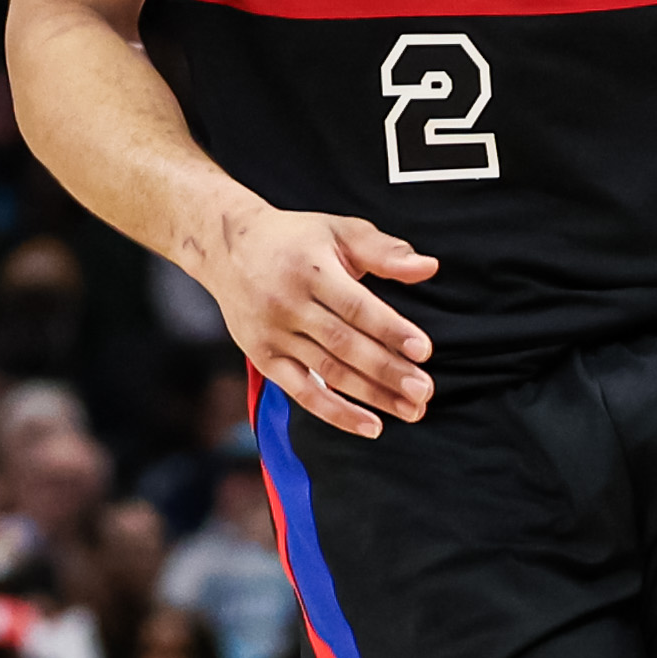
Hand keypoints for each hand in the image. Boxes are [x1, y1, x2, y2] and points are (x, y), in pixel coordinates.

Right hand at [186, 196, 435, 439]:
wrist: (228, 249)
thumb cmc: (296, 240)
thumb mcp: (338, 231)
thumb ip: (383, 251)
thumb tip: (428, 268)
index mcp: (311, 270)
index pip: (356, 307)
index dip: (390, 330)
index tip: (423, 351)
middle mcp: (288, 304)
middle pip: (344, 345)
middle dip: (387, 371)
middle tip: (423, 391)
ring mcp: (273, 335)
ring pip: (328, 372)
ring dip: (371, 396)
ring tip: (410, 411)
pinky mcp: (264, 359)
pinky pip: (302, 393)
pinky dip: (336, 413)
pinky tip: (370, 426)